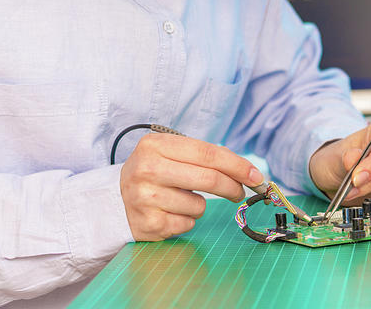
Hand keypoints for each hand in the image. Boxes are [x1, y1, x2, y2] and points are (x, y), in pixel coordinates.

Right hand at [119, 133, 264, 240]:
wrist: (114, 200)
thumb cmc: (154, 173)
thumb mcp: (171, 154)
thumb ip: (205, 158)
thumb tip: (248, 172)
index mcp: (155, 145)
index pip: (208, 154)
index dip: (237, 165)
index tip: (256, 175)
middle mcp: (147, 169)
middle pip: (209, 179)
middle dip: (233, 187)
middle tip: (240, 192)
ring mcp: (145, 198)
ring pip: (199, 205)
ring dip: (199, 205)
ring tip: (180, 199)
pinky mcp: (148, 224)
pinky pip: (187, 224)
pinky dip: (186, 220)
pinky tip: (170, 212)